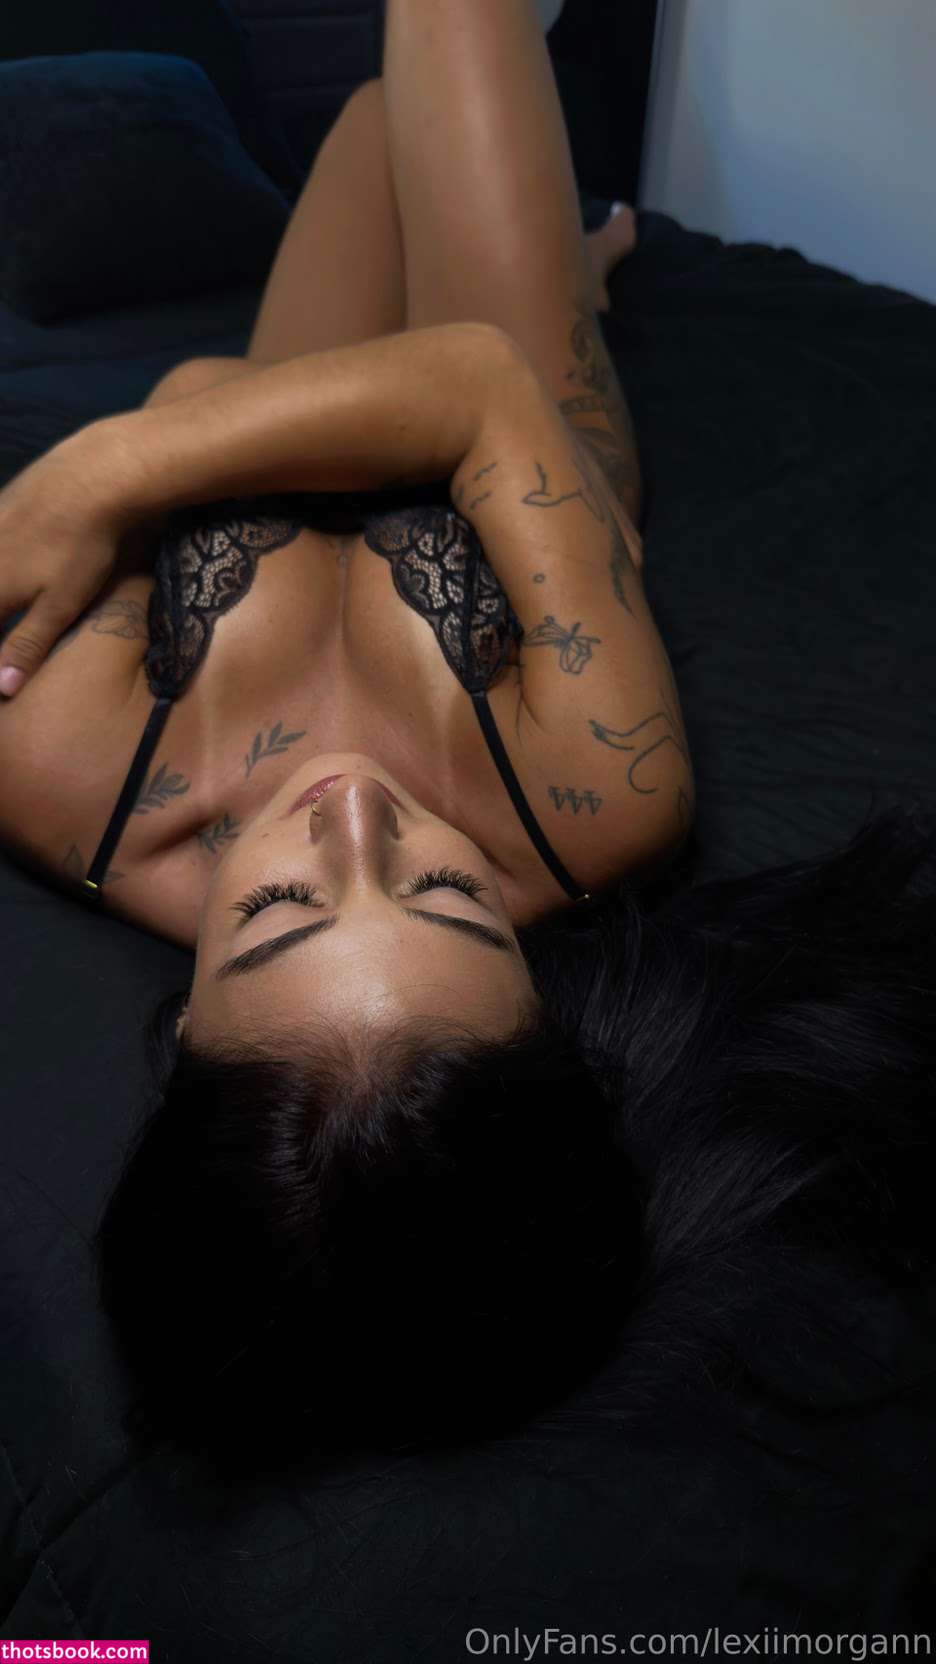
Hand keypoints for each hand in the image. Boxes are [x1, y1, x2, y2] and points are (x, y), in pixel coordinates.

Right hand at [0, 418, 139, 697]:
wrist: (93, 475)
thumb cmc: (80, 547)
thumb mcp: (60, 605)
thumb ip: (28, 644)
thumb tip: (2, 689)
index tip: (3, 671)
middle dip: (0, 619)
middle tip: (10, 628)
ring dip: (1, 593)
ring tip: (9, 607)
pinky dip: (2, 560)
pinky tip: (12, 562)